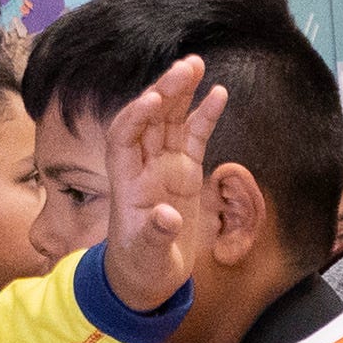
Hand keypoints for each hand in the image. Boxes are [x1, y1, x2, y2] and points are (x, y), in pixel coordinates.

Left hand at [97, 52, 229, 316]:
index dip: (135, 115)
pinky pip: (195, 136)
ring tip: (196, 65)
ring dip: (182, 92)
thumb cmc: (141, 266)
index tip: (153, 99)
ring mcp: (165, 166)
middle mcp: (143, 166)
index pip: (124, 136)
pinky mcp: (185, 172)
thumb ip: (156, 235)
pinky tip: (218, 92)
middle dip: (165, 90)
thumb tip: (168, 217)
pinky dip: (205, 115)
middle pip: (151, 118)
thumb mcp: (147, 257)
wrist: (148, 277)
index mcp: (126, 181)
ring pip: (171, 119)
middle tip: (186, 67)